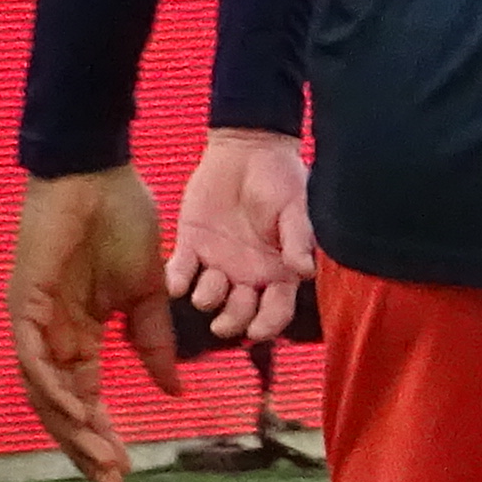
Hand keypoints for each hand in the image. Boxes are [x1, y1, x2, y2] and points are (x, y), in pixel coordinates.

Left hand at [8, 166, 178, 481]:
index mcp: (78, 334)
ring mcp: (34, 320)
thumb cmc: (122, 221)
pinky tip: (75, 412)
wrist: (100, 172)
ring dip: (71, 428)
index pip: (86, 399)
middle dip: (86, 447)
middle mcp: (51, 336)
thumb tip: (171, 390)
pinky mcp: (25, 300)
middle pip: (61, 407)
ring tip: (102, 458)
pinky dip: (52, 387)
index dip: (104, 436)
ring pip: (44, 391)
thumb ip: (154, 343)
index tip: (126, 472)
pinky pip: (32, 356)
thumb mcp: (149, 293)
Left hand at [168, 123, 314, 344]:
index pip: (276, 310)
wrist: (248, 149)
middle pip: (240, 313)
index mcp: (278, 271)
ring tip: (207, 290)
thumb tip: (305, 272)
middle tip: (222, 325)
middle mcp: (248, 274)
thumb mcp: (297, 207)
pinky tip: (177, 282)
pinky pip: (180, 271)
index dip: (268, 326)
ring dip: (208, 300)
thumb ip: (299, 238)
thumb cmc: (281, 178)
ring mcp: (218, 262)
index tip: (257, 332)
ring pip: (209, 297)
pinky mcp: (191, 245)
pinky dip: (176, 280)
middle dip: (232, 322)